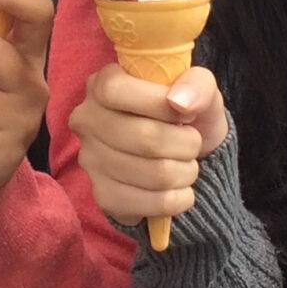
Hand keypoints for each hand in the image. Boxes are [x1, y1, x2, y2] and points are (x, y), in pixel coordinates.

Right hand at [70, 63, 229, 226]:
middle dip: (187, 144)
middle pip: (145, 138)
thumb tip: (180, 103)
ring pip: (155, 174)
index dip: (158, 103)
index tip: (185, 113)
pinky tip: (180, 189)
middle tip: (193, 143)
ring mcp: (91, 160)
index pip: (115, 91)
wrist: (182, 155)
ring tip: (188, 164)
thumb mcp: (199, 89)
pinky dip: (179, 198)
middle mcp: (87, 121)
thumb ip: (196, 85)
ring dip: (187, 172)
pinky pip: (152, 203)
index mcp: (102, 84)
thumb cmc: (184, 115)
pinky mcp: (103, 195)